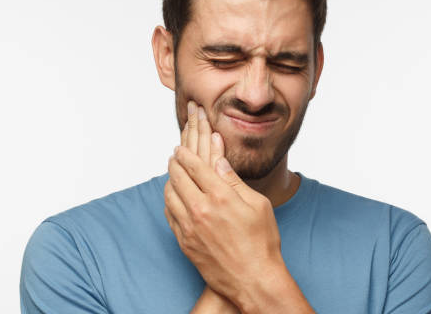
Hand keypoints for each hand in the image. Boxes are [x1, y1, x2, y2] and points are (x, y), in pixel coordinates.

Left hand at [163, 101, 283, 309]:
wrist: (253, 280)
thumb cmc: (262, 242)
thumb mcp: (258, 205)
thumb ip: (235, 181)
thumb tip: (219, 160)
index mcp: (221, 196)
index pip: (196, 167)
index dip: (186, 155)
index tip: (180, 149)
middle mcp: (201, 210)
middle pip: (178, 178)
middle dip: (174, 164)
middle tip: (174, 157)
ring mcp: (189, 227)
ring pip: (169, 196)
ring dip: (169, 181)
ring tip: (173, 175)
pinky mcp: (184, 242)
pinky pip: (169, 215)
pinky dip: (169, 202)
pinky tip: (174, 199)